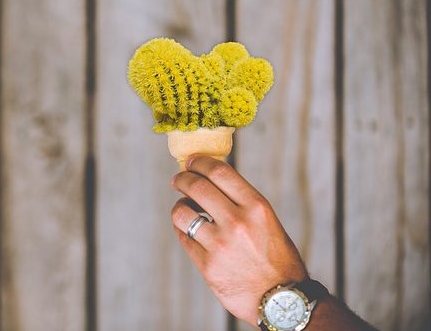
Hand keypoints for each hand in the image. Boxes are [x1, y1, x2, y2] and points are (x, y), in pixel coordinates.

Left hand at [170, 155, 307, 325]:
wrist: (283, 300)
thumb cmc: (276, 258)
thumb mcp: (267, 221)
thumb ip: (241, 201)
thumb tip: (209, 180)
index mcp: (256, 206)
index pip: (220, 171)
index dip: (200, 162)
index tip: (191, 161)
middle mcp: (237, 222)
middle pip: (196, 187)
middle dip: (182, 179)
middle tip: (178, 179)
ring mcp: (220, 245)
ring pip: (182, 212)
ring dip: (179, 206)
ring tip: (183, 208)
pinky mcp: (208, 266)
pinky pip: (183, 238)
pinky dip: (181, 230)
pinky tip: (186, 229)